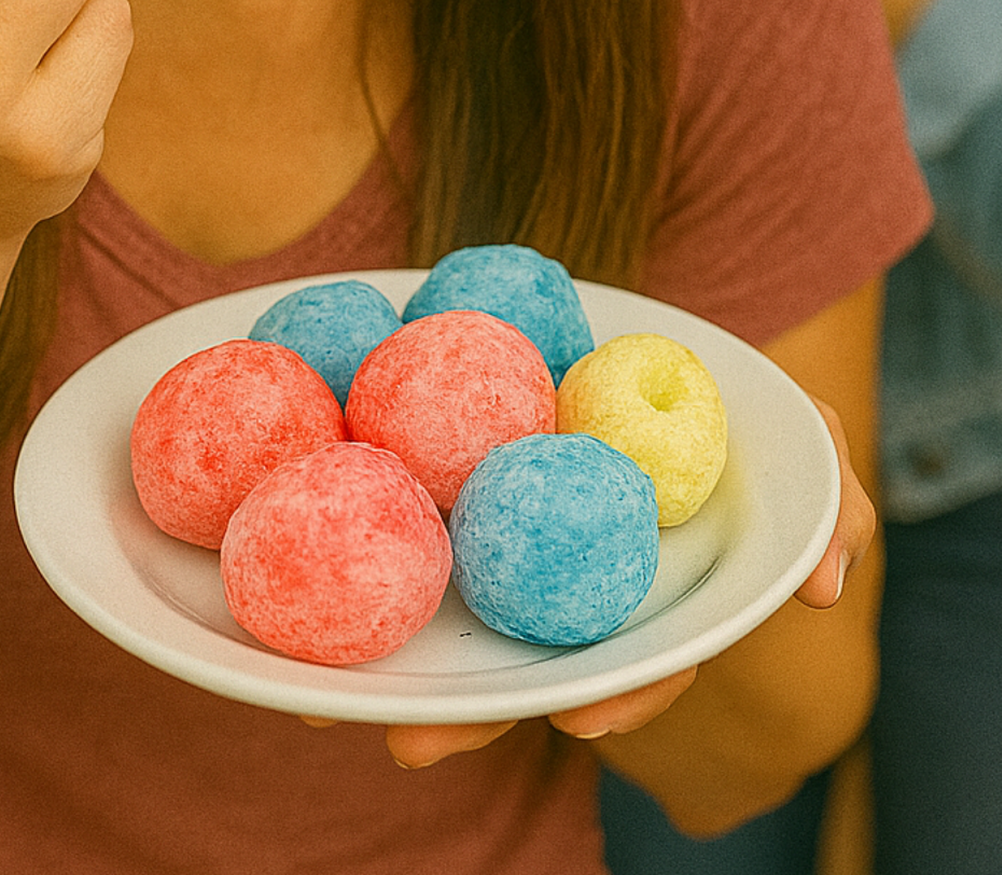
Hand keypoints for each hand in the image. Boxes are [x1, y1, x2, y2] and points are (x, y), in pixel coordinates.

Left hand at [304, 397, 872, 769]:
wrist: (663, 380)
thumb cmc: (744, 435)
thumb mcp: (805, 456)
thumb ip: (830, 503)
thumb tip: (824, 580)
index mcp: (651, 590)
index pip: (636, 658)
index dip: (612, 694)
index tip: (578, 721)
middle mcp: (579, 590)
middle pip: (520, 664)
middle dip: (468, 717)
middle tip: (410, 745)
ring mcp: (524, 563)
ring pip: (453, 627)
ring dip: (386, 668)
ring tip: (317, 702)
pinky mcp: (464, 504)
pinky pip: (404, 542)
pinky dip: (353, 578)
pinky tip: (294, 609)